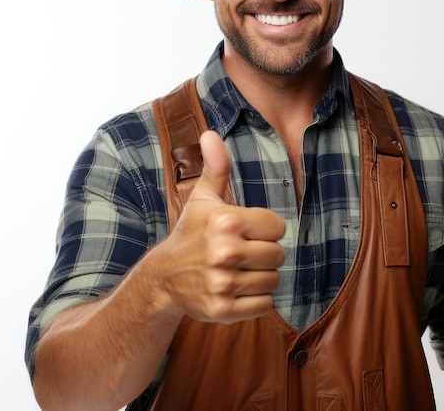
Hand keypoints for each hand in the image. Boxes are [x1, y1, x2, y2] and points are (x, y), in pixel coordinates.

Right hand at [157, 130, 285, 323]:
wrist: (165, 277)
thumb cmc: (192, 232)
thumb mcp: (204, 198)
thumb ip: (216, 166)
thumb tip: (210, 133)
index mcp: (226, 221)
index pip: (278, 227)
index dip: (265, 229)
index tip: (246, 231)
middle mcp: (225, 253)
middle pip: (278, 255)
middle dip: (265, 254)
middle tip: (243, 252)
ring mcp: (223, 284)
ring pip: (273, 280)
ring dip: (261, 276)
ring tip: (238, 270)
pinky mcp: (223, 310)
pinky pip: (265, 305)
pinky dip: (256, 300)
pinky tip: (236, 288)